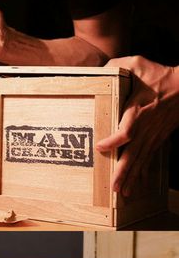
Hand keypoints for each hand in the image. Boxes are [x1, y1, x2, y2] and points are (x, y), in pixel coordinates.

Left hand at [97, 55, 178, 195]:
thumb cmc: (159, 75)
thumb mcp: (136, 64)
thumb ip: (116, 66)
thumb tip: (98, 72)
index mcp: (138, 110)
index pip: (126, 130)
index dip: (114, 141)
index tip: (100, 148)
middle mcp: (146, 127)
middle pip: (133, 153)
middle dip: (123, 171)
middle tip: (114, 187)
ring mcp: (153, 135)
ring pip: (140, 159)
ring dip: (132, 177)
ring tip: (123, 193)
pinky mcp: (157, 139)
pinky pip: (148, 158)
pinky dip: (142, 172)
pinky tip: (137, 184)